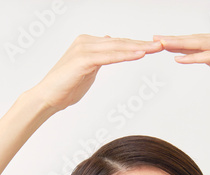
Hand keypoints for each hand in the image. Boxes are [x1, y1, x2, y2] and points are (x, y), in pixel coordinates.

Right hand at [30, 35, 162, 113]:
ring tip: (155, 48)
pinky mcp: (83, 59)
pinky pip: (109, 57)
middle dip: (142, 44)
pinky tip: (139, 54)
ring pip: (117, 47)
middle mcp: (86, 42)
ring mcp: (84, 49)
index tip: (154, 47)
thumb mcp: (88, 69)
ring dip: (138, 47)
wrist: (48, 97)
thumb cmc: (66, 88)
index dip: (137, 44)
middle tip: (161, 45)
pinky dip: (125, 55)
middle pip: (120, 42)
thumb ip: (100, 58)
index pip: (118, 43)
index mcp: (88, 43)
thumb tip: (110, 45)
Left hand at [153, 30, 209, 106]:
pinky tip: (179, 59)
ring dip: (179, 45)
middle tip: (155, 39)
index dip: (180, 41)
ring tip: (162, 46)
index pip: (199, 40)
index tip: (162, 42)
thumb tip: (196, 56)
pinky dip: (193, 58)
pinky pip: (209, 56)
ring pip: (201, 44)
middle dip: (175, 39)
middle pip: (197, 39)